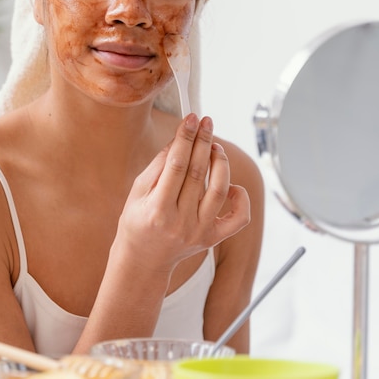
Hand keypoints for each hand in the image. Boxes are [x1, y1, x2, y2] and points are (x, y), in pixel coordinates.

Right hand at [115, 114, 250, 273]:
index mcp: (157, 209)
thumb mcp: (138, 191)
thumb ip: (159, 165)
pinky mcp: (212, 239)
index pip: (176, 165)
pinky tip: (231, 184)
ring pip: (219, 191)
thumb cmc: (137, 221)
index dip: (185, 138)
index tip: (191, 118)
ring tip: (214, 146)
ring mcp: (199, 232)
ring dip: (220, 162)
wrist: (144, 261)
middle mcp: (180, 222)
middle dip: (203, 141)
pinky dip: (240, 197)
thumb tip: (181, 138)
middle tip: (206, 121)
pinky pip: (238, 218)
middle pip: (198, 173)